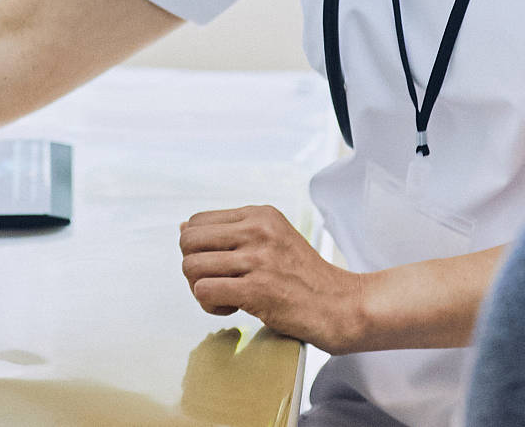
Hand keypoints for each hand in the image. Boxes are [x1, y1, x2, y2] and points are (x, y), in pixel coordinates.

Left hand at [179, 204, 368, 353]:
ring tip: (225, 297)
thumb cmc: (304, 278)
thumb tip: (183, 228)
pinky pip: (204, 290)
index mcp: (260, 214)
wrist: (341, 305)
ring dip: (199, 290)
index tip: (220, 266)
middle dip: (193, 267)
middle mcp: (258, 230)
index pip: (197, 221)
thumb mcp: (273, 239)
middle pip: (188, 241)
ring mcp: (258, 259)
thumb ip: (232, 232)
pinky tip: (233, 309)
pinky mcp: (258, 289)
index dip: (199, 248)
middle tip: (216, 283)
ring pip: (191, 266)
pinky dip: (210, 305)